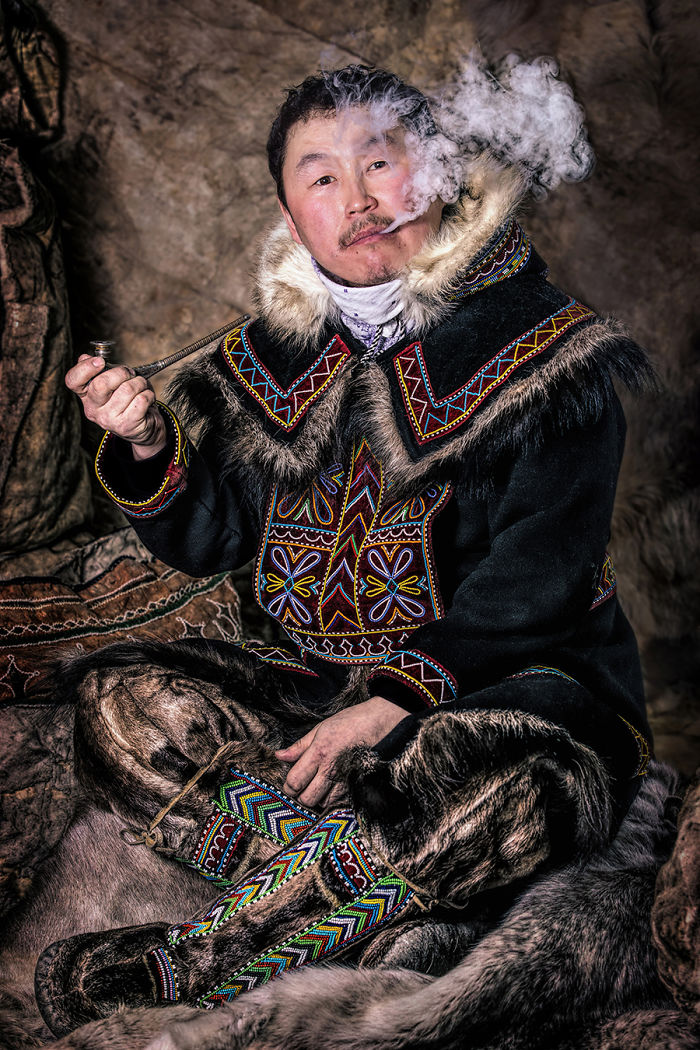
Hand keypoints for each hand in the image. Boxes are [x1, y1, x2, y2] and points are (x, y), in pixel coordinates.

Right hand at [65, 355, 166, 458]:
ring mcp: (108, 420)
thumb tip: (86, 357)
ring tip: (141, 387)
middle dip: (122, 372)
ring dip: (140, 383)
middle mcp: (92, 409)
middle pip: (101, 383)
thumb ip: (100, 370)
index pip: (73, 380)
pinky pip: (141, 400)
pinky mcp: (125, 426)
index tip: (100, 361)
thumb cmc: (127, 400)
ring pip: (126, 389)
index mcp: (86, 395)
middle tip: (131, 374)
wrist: (144, 427)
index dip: (85, 368)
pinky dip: (148, 394)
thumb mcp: (113, 382)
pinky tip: (147, 399)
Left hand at [276, 696, 407, 808]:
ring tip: (317, 787)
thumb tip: (279, 756)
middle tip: (302, 787)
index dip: (288, 786)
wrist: (380, 722)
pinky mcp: (357, 785)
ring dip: (317, 798)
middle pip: (307, 799)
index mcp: (319, 753)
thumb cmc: (350, 722)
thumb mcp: (321, 728)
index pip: (295, 781)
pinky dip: (332, 799)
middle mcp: (332, 769)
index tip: (289, 783)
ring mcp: (346, 779)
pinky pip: (340, 802)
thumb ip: (299, 746)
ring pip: (323, 803)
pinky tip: (331, 788)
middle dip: (300, 796)